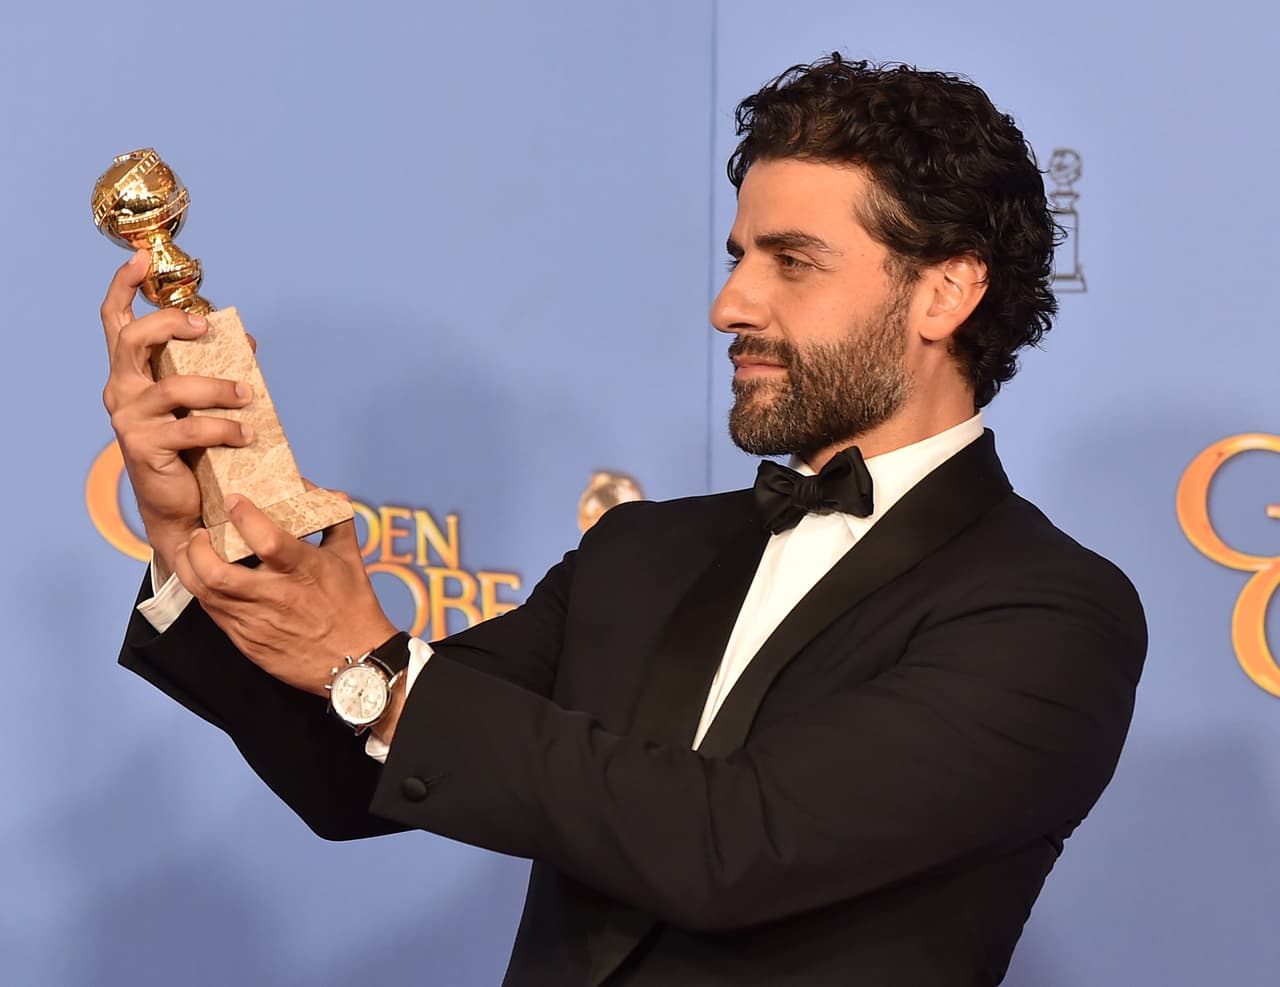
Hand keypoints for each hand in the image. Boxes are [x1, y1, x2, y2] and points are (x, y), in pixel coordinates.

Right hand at [100, 251, 254, 576]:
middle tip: (206, 329)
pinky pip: (190, 428)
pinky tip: (246, 434)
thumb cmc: (192, 446)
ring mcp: (130, 418)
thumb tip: (245, 338)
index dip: (123, 286)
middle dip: (171, 325)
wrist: (182, 505)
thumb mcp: (202, 400)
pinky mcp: (144, 447)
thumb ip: (216, 368)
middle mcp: (121, 389)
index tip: (141, 258)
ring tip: (249, 398)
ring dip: (219, 388)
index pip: (115, 320)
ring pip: (174, 387)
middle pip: (133, 339)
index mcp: (131, 371)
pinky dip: (224, 428)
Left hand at [173, 493, 397, 696]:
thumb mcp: (350, 558)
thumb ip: (335, 520)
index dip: (244, 516)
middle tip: (200, 533)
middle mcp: (275, 596)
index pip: (265, 539)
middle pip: (216, 571)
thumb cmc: (354, 608)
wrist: (355, 662)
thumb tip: (323, 492)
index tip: (233, 500)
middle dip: (198, 548)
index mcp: (304, 571)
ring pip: (204, 593)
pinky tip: (207, 580)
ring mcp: (256, 621)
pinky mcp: (246, 641)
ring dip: (189, 568)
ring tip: (192, 552)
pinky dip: (203, 591)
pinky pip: (213, 613)